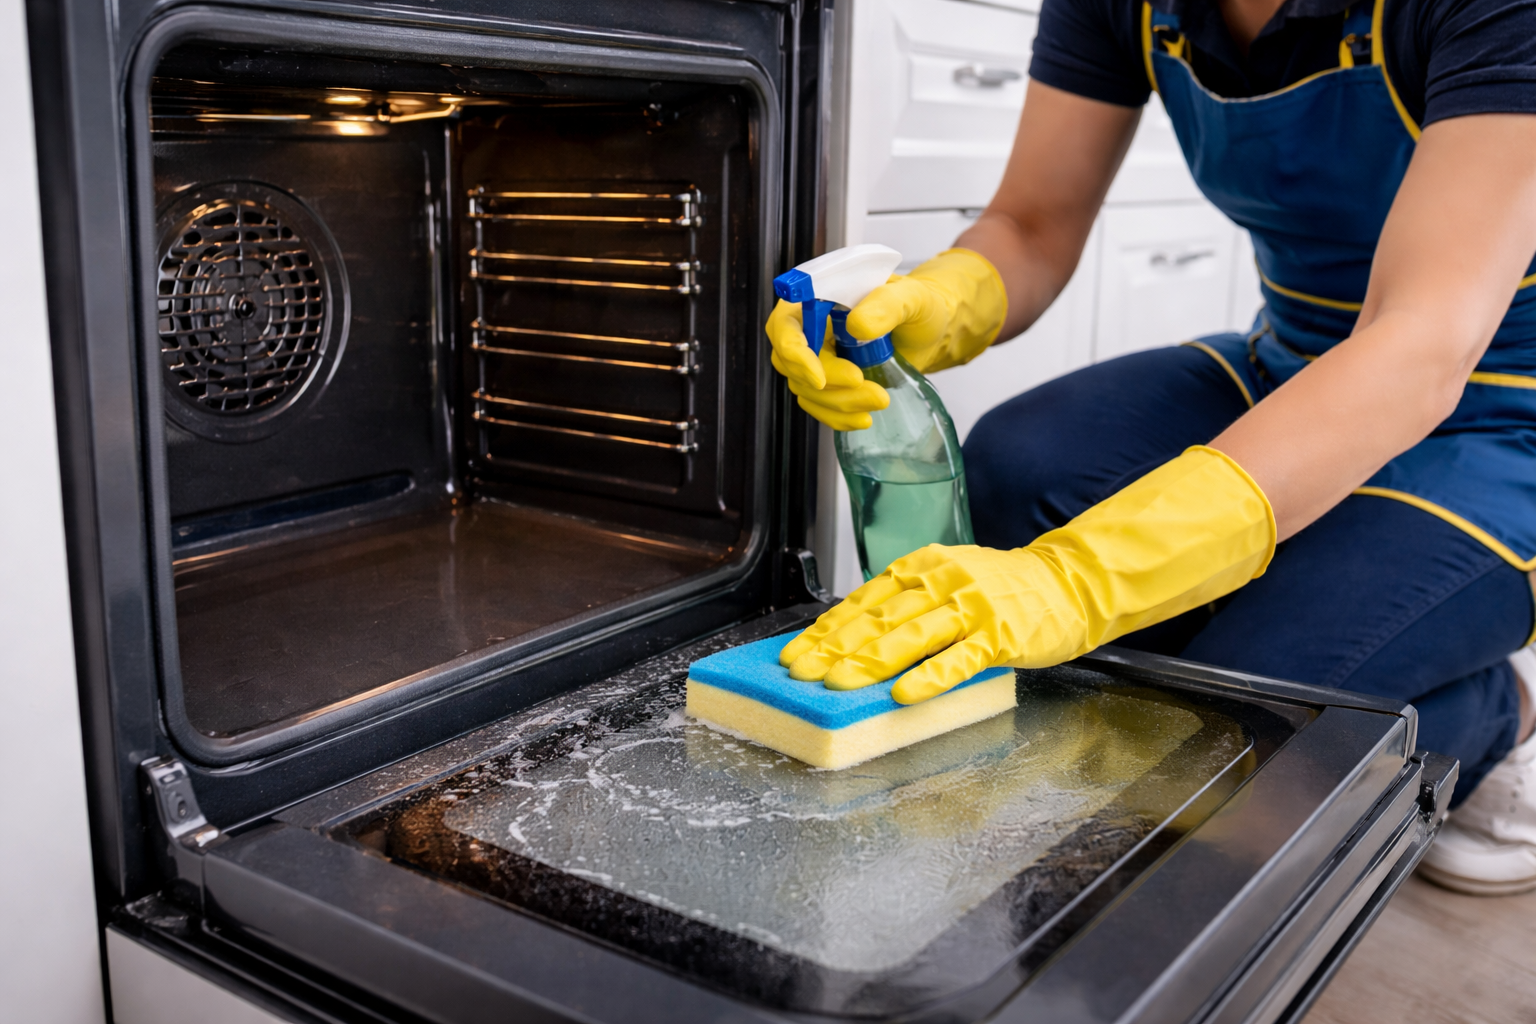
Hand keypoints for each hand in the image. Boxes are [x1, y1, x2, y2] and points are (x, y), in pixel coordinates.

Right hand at [765, 248, 1007, 429]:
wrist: (932, 331)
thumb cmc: (920, 305)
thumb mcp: (912, 298)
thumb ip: (886, 305)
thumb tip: (857, 326)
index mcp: (820, 297)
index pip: (784, 324)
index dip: (794, 352)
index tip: (820, 377)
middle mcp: (812, 327)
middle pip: (792, 364)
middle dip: (827, 384)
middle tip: (865, 386)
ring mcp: (818, 357)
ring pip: (806, 390)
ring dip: (838, 403)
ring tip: (879, 400)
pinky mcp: (830, 382)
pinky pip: (820, 406)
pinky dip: (838, 417)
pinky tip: (863, 418)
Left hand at [779, 446, 1274, 703]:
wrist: (1072, 584)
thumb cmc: (1004, 591)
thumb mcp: (947, 583)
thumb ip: (905, 605)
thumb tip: (851, 638)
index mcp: (923, 567)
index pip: (863, 599)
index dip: (826, 628)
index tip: (796, 653)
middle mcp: (943, 582)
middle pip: (878, 618)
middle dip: (835, 648)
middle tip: (802, 673)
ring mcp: (973, 607)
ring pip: (912, 636)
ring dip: (870, 661)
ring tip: (839, 684)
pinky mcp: (1000, 634)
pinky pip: (959, 658)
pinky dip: (928, 677)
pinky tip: (902, 694)